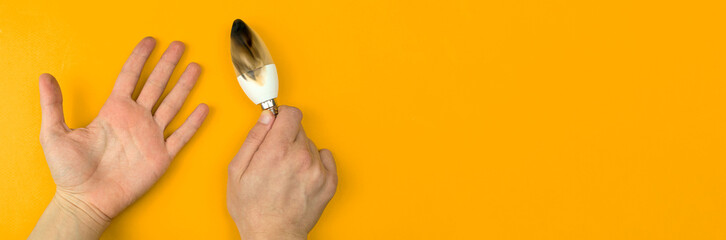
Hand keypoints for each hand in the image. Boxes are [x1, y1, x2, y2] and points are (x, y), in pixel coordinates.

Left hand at [31, 37, 207, 237]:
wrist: (86, 200)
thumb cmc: (69, 171)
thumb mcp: (54, 134)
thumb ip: (52, 105)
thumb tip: (45, 77)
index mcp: (114, 111)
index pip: (129, 77)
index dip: (140, 58)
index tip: (150, 41)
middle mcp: (135, 120)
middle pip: (156, 85)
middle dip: (168, 65)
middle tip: (180, 46)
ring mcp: (150, 137)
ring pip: (172, 105)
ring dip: (184, 86)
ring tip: (196, 68)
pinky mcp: (161, 156)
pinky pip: (181, 136)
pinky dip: (193, 123)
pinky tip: (203, 108)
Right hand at [227, 106, 337, 239]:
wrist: (273, 236)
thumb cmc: (253, 208)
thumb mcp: (238, 170)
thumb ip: (253, 138)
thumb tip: (267, 117)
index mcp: (276, 150)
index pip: (291, 113)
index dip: (282, 117)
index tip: (277, 124)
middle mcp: (301, 156)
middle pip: (299, 129)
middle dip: (287, 137)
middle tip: (276, 157)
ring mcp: (317, 169)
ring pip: (311, 145)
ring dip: (300, 153)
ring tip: (287, 173)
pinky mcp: (329, 182)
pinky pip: (326, 158)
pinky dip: (316, 163)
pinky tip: (302, 176)